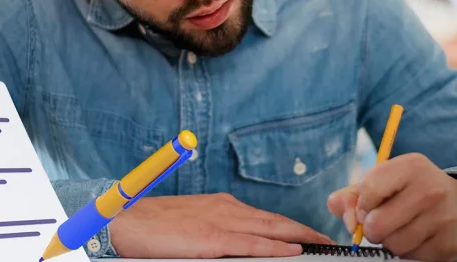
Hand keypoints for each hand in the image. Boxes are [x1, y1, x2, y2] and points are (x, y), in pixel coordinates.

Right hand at [108, 193, 332, 257]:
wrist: (126, 220)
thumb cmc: (155, 225)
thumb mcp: (192, 223)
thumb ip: (218, 231)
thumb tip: (240, 245)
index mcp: (222, 205)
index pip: (266, 217)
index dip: (292, 226)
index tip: (312, 235)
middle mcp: (226, 209)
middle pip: (276, 220)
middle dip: (306, 230)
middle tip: (331, 240)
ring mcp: (220, 222)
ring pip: (270, 229)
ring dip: (301, 236)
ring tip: (324, 244)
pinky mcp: (210, 239)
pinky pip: (251, 244)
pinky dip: (275, 246)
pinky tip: (294, 250)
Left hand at [328, 154, 456, 260]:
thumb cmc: (410, 192)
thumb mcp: (383, 182)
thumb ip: (352, 195)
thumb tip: (342, 215)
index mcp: (410, 166)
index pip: (368, 189)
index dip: (362, 204)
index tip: (369, 206)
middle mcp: (430, 189)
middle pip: (377, 224)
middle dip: (372, 229)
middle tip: (382, 223)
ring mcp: (443, 217)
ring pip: (392, 245)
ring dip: (389, 242)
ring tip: (401, 229)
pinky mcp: (450, 244)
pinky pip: (411, 257)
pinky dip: (408, 252)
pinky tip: (417, 238)